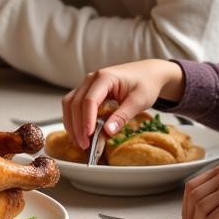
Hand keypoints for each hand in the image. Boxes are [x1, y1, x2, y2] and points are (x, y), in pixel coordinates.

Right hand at [61, 59, 184, 150]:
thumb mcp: (139, 101)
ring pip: (69, 104)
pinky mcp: (87, 91)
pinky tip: (79, 133)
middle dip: (77, 126)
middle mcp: (91, 79)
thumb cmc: (146, 84)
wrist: (148, 73)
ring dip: (71, 123)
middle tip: (84, 145)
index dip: (87, 119)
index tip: (88, 136)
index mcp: (105, 77)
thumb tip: (107, 132)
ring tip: (80, 142)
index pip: (89, 100)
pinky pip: (74, 105)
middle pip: (75, 102)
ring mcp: (87, 84)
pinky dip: (73, 119)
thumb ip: (123, 116)